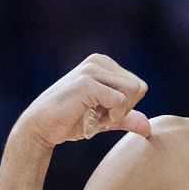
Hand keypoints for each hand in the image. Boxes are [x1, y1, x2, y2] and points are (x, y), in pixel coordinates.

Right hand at [13, 54, 151, 147]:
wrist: (40, 127)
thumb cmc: (70, 121)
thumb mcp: (103, 119)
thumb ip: (126, 118)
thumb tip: (149, 128)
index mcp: (104, 63)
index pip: (138, 86)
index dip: (126, 106)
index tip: (102, 111)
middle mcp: (98, 61)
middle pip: (138, 88)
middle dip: (124, 109)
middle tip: (97, 115)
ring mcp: (92, 69)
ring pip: (132, 92)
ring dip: (117, 113)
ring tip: (93, 115)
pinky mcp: (87, 83)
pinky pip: (120, 102)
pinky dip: (110, 117)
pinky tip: (90, 117)